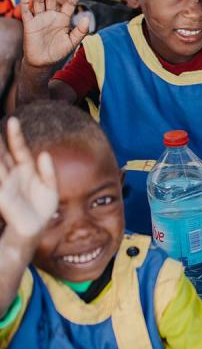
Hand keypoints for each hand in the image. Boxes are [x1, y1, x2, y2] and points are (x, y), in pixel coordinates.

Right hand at [0, 117, 58, 246]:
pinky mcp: (2, 196)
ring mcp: (5, 184)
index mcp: (25, 169)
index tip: (13, 119)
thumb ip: (48, 171)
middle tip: (3, 122)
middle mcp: (12, 174)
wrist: (35, 229)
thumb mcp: (51, 187)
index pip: (18, 148)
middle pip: (3, 152)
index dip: (15, 135)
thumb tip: (43, 154)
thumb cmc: (42, 208)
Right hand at [20, 0, 88, 67]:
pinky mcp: (29, 24)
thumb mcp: (73, 42)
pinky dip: (26, 2)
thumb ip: (81, 31)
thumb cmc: (58, 51)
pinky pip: (27, 11)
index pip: (69, 3)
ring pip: (40, 1)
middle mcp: (51, 15)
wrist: (43, 62)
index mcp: (63, 18)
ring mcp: (40, 18)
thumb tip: (88, 19)